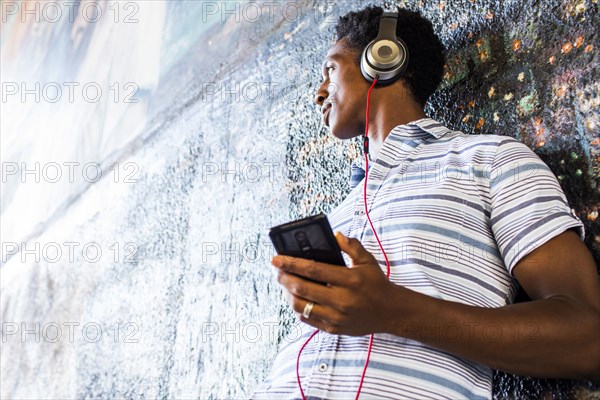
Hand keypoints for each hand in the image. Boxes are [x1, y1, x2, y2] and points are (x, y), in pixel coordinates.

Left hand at [273, 232, 400, 335]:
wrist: (391, 312)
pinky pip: (308, 319)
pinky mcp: (335, 329)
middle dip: (284, 278)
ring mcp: (337, 317)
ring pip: (301, 306)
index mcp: (350, 280)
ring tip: (285, 284)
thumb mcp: (368, 261)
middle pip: (302, 288)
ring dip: (288, 294)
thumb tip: (334, 235)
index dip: (291, 263)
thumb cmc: (377, 283)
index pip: (313, 270)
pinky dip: (298, 308)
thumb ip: (351, 246)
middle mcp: (342, 300)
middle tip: (276, 270)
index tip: (276, 258)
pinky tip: (297, 298)